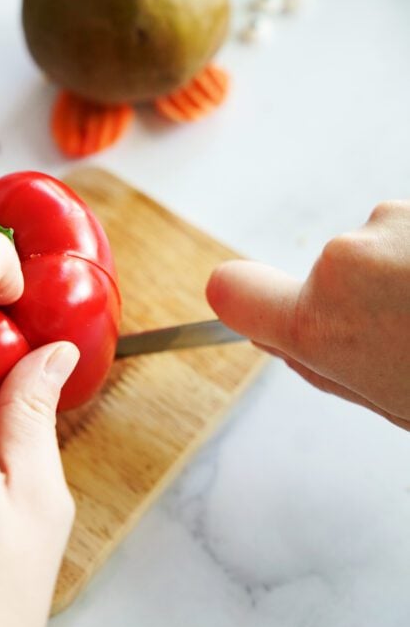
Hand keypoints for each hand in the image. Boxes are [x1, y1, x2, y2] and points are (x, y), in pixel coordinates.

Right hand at [207, 201, 409, 430]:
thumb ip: (325, 366)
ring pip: (377, 250)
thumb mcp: (390, 402)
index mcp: (322, 325)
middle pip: (331, 276)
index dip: (236, 298)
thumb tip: (275, 338)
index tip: (235, 299)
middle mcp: (342, 262)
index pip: (235, 293)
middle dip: (366, 298)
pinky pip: (407, 230)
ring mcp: (384, 225)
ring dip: (404, 273)